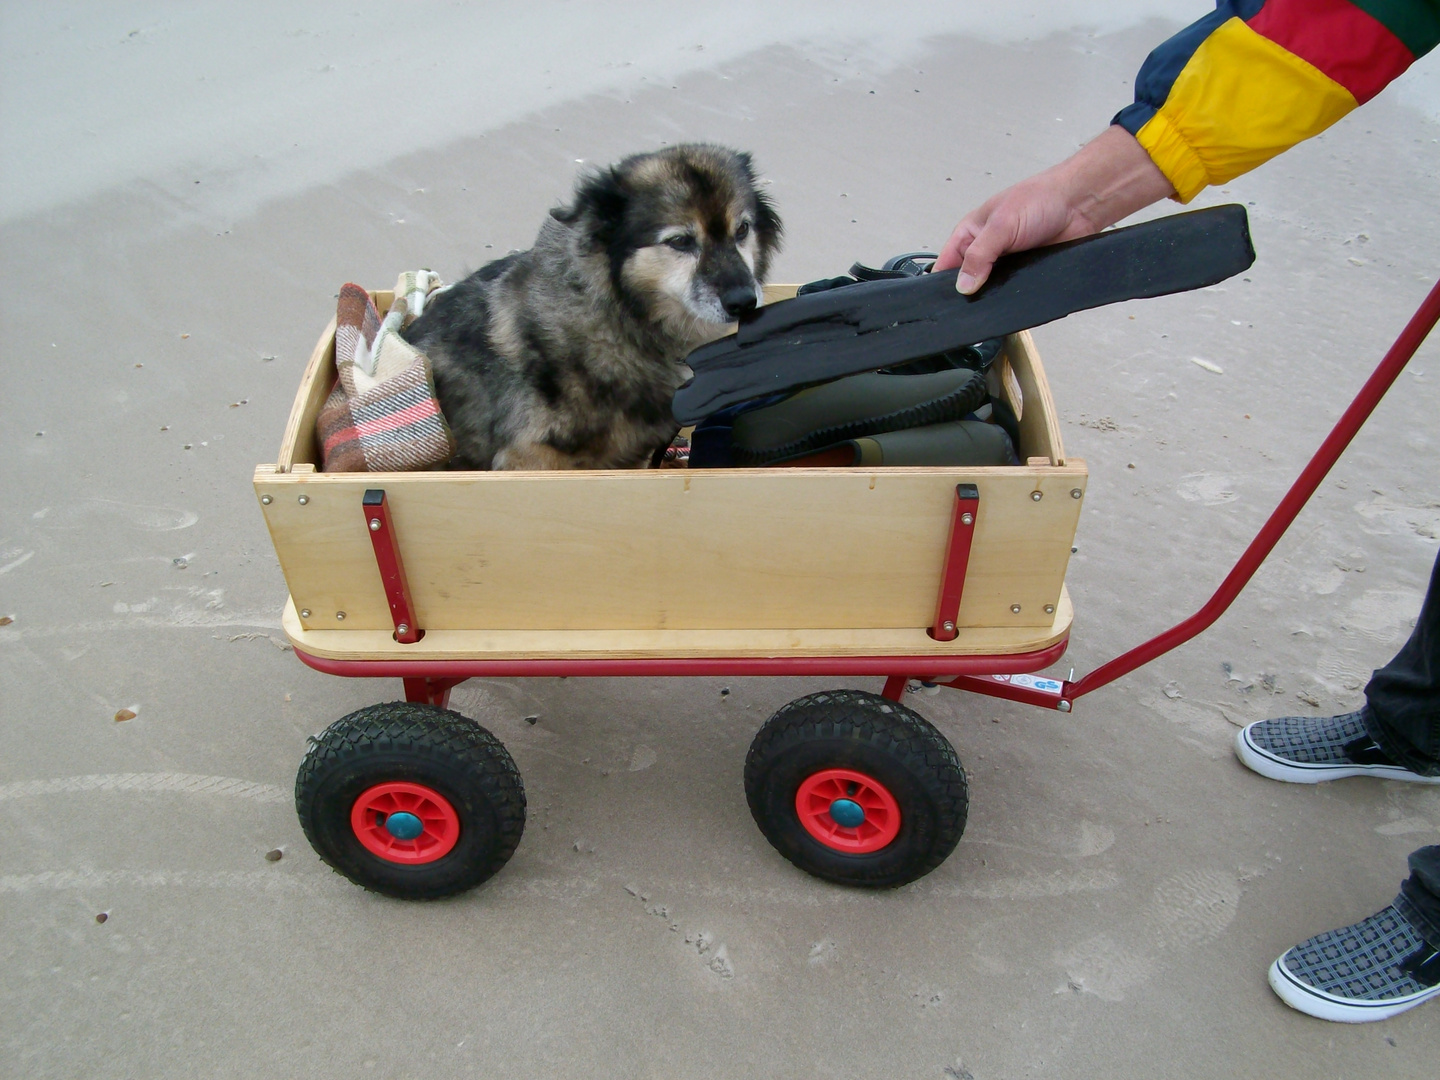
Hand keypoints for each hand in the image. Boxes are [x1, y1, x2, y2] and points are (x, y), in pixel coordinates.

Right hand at [934, 125, 1174, 293]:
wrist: (1079, 204)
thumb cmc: (1040, 199)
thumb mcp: (1000, 225)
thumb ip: (979, 256)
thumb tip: (963, 286)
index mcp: (970, 233)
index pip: (946, 264)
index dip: (943, 283)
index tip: (943, 302)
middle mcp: (985, 250)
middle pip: (967, 281)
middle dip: (968, 294)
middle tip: (968, 310)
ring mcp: (1005, 264)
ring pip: (990, 290)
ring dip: (991, 298)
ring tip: (990, 309)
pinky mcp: (1025, 274)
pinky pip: (1013, 292)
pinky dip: (1012, 298)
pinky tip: (1012, 304)